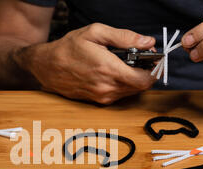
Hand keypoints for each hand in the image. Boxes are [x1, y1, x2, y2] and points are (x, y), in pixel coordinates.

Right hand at [17, 23, 156, 103]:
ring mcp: (102, 97)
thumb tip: (148, 42)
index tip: (154, 60)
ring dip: (134, 79)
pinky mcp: (98, 101)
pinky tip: (114, 72)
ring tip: (125, 64)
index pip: (145, 79)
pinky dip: (123, 84)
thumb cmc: (69, 47)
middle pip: (140, 87)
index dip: (154, 70)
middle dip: (145, 73)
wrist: (47, 66)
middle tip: (141, 59)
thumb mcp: (96, 32)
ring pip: (131, 92)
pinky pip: (119, 95)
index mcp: (109, 69)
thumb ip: (125, 37)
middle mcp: (107, 88)